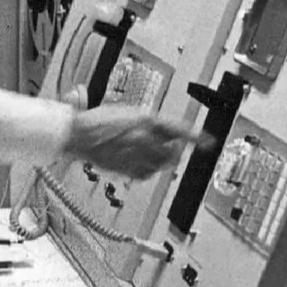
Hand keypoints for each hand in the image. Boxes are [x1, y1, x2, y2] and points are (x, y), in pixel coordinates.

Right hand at [61, 105, 207, 179]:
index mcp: (146, 120)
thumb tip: (164, 131)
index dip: (196, 136)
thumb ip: (148, 122)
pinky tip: (138, 162)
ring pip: (161, 164)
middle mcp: (144, 139)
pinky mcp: (127, 169)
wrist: (78, 134)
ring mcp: (136, 156)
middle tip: (168, 147)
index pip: (178, 129)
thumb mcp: (128, 112)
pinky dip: (147, 170)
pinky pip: (146, 174)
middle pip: (172, 151)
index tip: (209, 142)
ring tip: (149, 153)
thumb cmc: (98, 121)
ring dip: (160, 160)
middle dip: (173, 150)